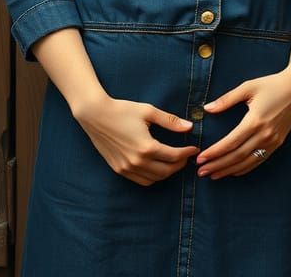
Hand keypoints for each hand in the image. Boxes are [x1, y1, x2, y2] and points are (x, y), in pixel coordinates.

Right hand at [73, 93, 198, 185]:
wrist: (95, 115)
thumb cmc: (123, 110)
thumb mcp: (149, 112)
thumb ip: (170, 121)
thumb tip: (189, 127)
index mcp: (146, 147)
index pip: (174, 156)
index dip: (187, 153)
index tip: (194, 148)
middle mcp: (137, 162)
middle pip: (166, 171)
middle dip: (180, 164)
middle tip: (186, 155)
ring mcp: (127, 168)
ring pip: (154, 179)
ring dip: (167, 172)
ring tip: (174, 161)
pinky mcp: (119, 170)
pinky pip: (141, 180)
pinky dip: (153, 177)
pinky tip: (157, 166)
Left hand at [196, 67, 290, 178]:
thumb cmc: (272, 84)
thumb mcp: (248, 87)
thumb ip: (227, 99)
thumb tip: (207, 109)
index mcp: (255, 120)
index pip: (230, 142)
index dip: (214, 152)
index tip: (200, 159)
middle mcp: (264, 134)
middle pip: (237, 156)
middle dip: (217, 165)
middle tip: (201, 172)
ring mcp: (272, 141)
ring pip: (247, 162)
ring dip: (229, 170)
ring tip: (213, 175)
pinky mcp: (278, 143)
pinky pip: (259, 160)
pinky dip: (244, 168)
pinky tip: (233, 171)